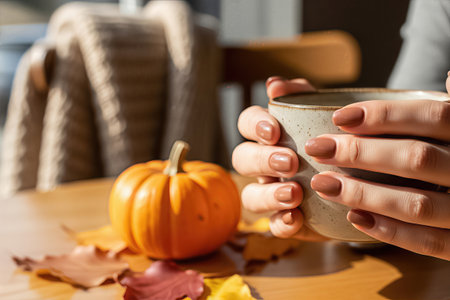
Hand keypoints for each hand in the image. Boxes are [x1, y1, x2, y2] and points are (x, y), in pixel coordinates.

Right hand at [232, 77, 326, 240]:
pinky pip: (273, 225)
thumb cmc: (340, 139)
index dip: (254, 126)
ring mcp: (272, 192)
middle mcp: (264, 163)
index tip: (274, 131)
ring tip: (295, 194)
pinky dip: (281, 223)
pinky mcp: (287, 219)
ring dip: (268, 195)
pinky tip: (296, 219)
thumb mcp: (326, 113)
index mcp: (270, 134)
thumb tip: (273, 84)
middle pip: (243, 159)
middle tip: (291, 163)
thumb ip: (301, 95)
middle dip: (262, 160)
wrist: (370, 177)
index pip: (247, 122)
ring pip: (250, 196)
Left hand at [307, 78, 449, 259]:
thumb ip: (419, 108)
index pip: (433, 116)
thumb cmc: (448, 151)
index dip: (385, 115)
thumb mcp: (443, 123)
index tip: (338, 117)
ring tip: (322, 183)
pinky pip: (429, 243)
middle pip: (417, 159)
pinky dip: (389, 231)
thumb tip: (396, 79)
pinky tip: (354, 218)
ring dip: (364, 194)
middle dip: (361, 153)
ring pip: (417, 204)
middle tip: (317, 148)